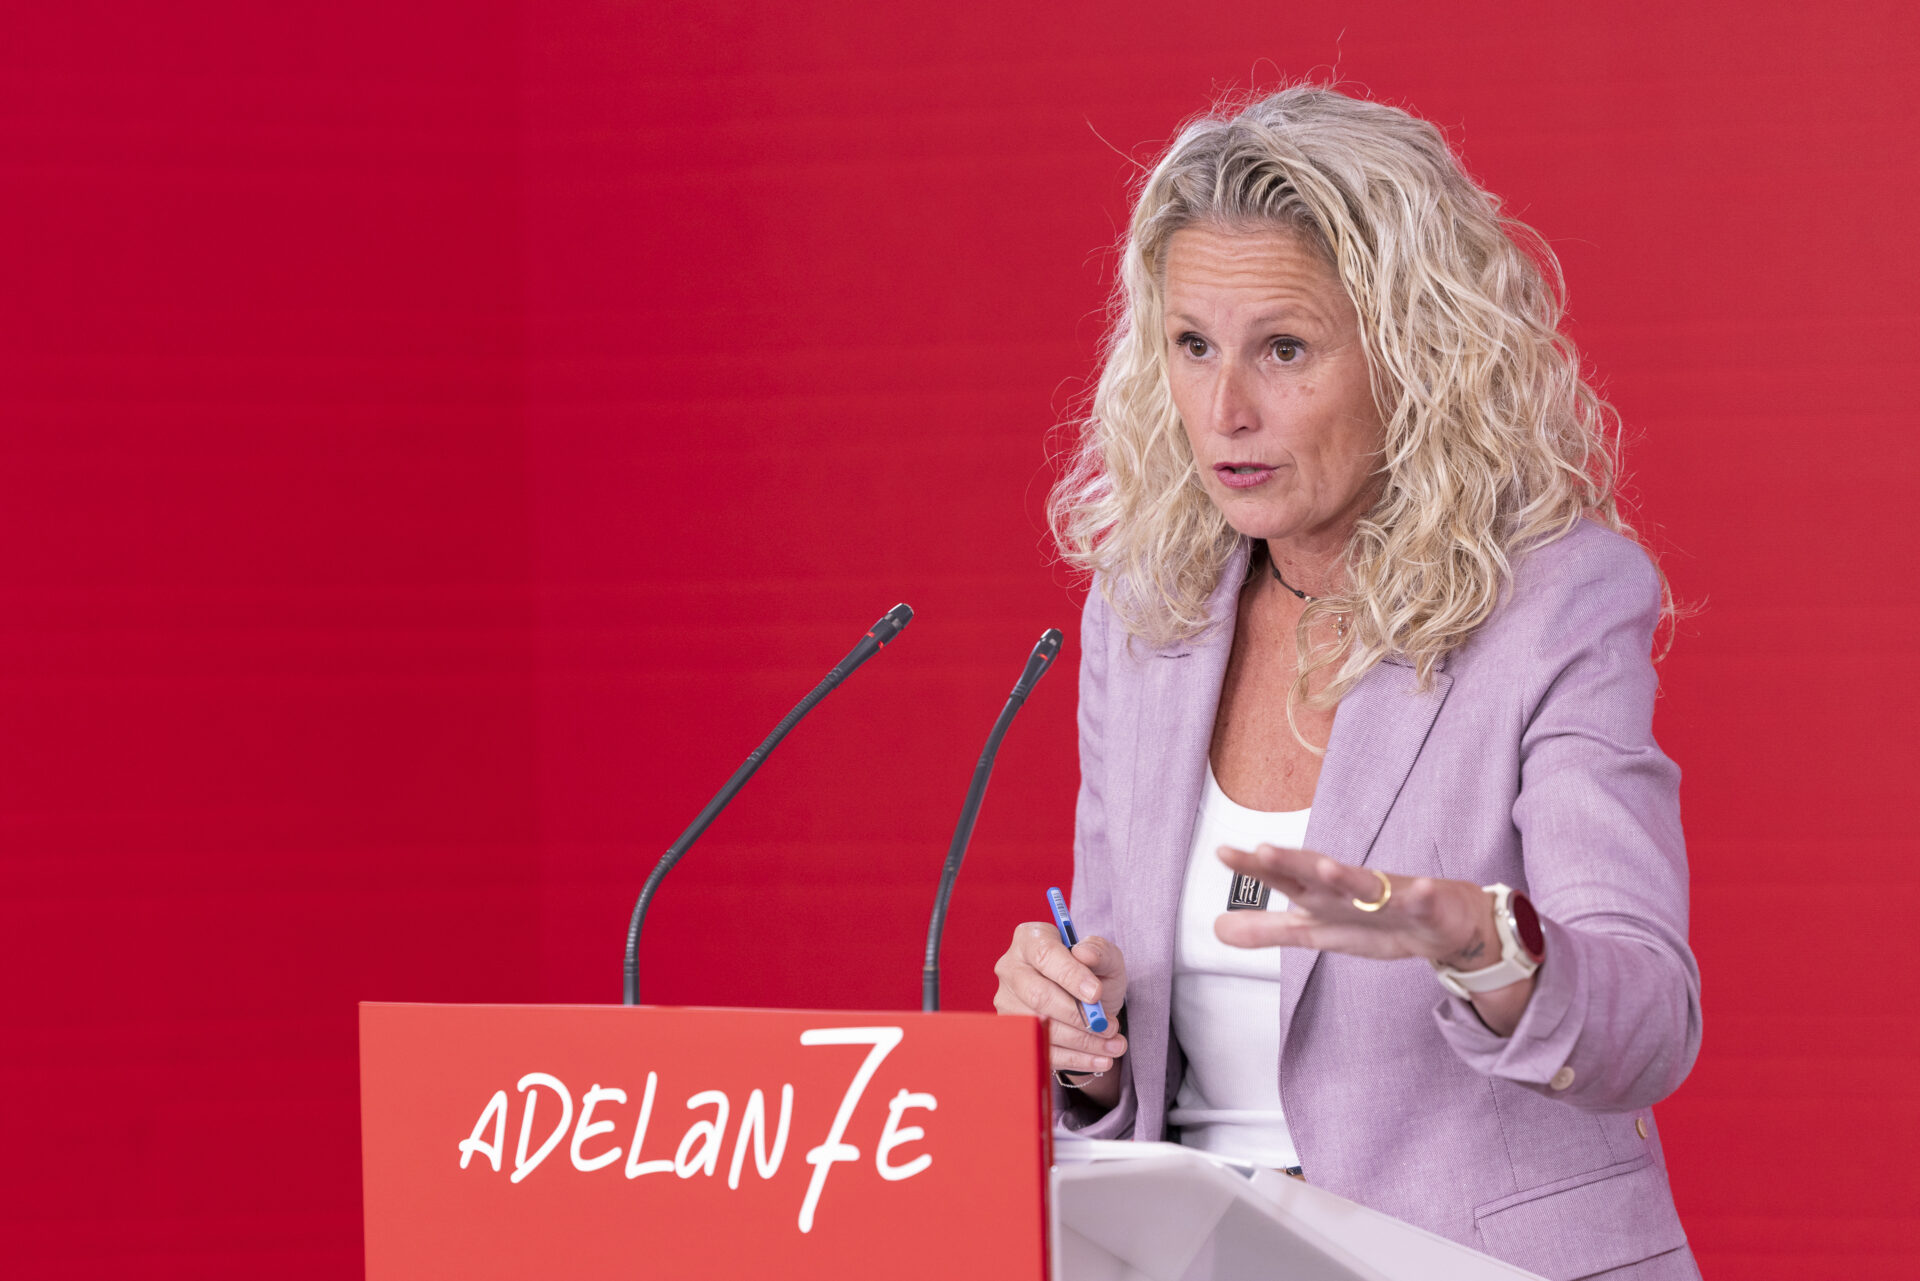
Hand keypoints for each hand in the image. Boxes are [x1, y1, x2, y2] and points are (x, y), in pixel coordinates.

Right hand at [992, 922, 1128, 1103]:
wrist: (1085, 1002)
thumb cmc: (1092, 973)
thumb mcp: (1105, 958)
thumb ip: (1100, 951)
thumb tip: (1084, 953)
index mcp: (1030, 939)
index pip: (1045, 955)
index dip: (1070, 976)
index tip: (1097, 994)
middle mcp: (1011, 969)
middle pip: (1038, 995)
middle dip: (1078, 1016)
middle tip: (1109, 1026)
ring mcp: (1008, 1003)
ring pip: (1040, 1026)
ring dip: (1081, 1041)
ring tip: (1114, 1045)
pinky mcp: (1014, 1032)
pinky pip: (1041, 1049)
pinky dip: (1075, 1058)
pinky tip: (1101, 1059)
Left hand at [1212, 843, 1495, 965]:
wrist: (1439, 923)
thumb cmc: (1372, 921)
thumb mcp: (1315, 932)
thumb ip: (1268, 930)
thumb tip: (1216, 928)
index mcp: (1321, 895)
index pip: (1281, 877)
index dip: (1254, 867)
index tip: (1222, 852)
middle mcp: (1349, 888)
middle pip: (1315, 872)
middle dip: (1291, 862)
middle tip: (1263, 850)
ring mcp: (1388, 895)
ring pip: (1366, 885)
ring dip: (1347, 876)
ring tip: (1326, 867)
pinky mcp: (1425, 907)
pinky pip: (1422, 903)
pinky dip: (1421, 896)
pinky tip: (1420, 889)